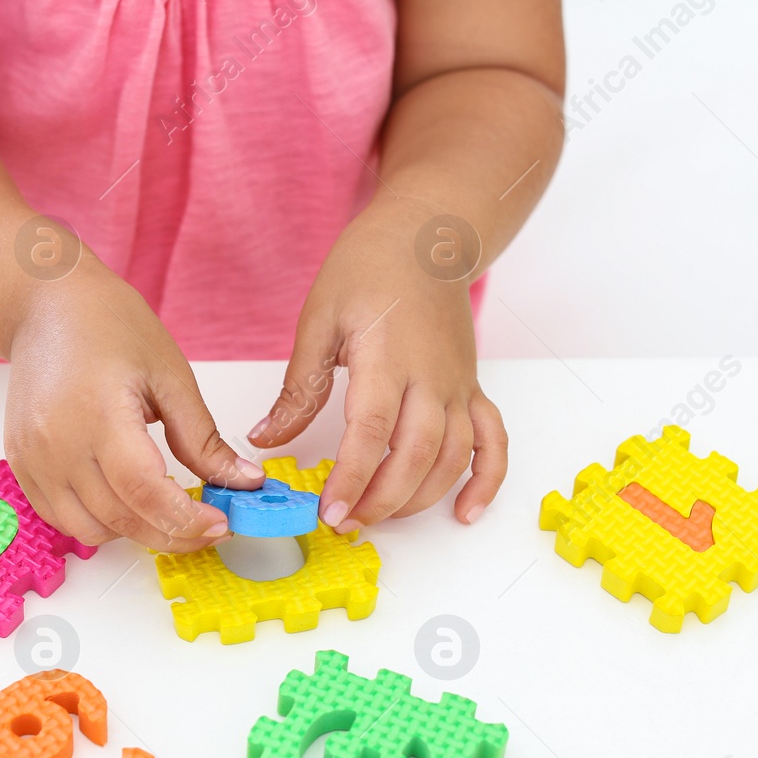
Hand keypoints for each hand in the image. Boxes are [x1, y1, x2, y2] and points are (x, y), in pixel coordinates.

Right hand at [2, 263, 263, 551]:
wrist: (46, 305)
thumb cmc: (106, 324)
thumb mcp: (170, 375)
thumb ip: (203, 439)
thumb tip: (243, 482)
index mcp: (99, 414)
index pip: (146, 492)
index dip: (188, 519)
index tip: (221, 523)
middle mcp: (57, 444)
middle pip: (121, 518)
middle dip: (173, 534)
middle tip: (208, 525)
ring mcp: (33, 459)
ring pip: (90, 530)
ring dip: (135, 531)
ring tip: (167, 510)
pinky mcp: (22, 465)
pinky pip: (62, 518)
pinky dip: (100, 522)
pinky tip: (128, 500)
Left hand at [249, 202, 507, 529]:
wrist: (426, 235)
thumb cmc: (369, 266)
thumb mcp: (318, 319)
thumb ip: (299, 387)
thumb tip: (266, 438)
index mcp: (388, 357)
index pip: (372, 433)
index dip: (353, 478)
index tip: (329, 510)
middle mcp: (432, 377)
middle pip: (417, 456)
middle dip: (381, 500)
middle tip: (345, 522)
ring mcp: (457, 385)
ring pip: (452, 458)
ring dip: (419, 499)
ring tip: (379, 518)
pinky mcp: (471, 388)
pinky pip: (492, 441)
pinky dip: (486, 481)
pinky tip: (465, 511)